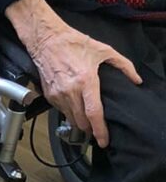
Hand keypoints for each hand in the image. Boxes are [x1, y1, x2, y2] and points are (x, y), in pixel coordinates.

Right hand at [27, 23, 139, 147]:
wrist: (46, 40)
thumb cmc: (73, 43)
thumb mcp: (103, 50)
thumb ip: (124, 65)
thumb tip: (136, 79)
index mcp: (86, 81)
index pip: (93, 113)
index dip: (100, 130)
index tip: (104, 141)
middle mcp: (70, 91)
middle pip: (81, 121)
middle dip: (90, 129)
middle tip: (97, 129)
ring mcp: (58, 94)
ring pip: (70, 118)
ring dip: (79, 122)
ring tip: (86, 119)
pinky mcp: (49, 95)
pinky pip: (61, 110)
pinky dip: (69, 112)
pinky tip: (74, 104)